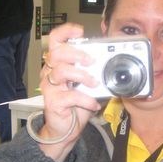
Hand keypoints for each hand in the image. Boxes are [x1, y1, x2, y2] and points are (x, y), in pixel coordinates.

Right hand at [36, 23, 100, 160]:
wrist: (66, 129)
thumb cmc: (75, 104)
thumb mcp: (86, 84)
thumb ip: (94, 72)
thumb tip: (112, 63)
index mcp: (58, 63)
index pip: (55, 40)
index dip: (66, 32)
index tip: (80, 32)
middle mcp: (50, 72)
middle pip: (57, 53)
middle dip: (77, 54)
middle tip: (91, 62)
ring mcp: (50, 87)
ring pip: (61, 71)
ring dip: (82, 75)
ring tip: (94, 83)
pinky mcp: (53, 102)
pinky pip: (70, 95)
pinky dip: (85, 99)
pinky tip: (92, 103)